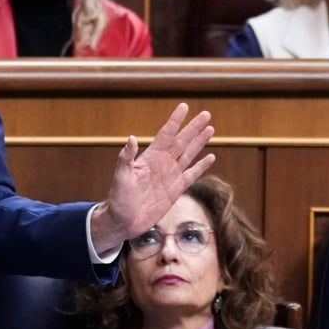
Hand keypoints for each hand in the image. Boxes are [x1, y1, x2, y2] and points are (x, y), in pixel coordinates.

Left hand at [90, 103, 214, 254]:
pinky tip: (211, 157)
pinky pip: (192, 175)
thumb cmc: (118, 199)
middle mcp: (162, 164)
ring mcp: (169, 176)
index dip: (175, 121)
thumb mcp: (121, 177)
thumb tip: (131, 138)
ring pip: (188, 154)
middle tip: (206, 113)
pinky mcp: (175, 190)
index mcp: (149, 158)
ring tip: (210, 128)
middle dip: (193, 128)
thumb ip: (126, 158)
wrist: (123, 221)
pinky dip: (201, 166)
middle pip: (181, 141)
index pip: (165, 134)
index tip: (184, 106)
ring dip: (199, 142)